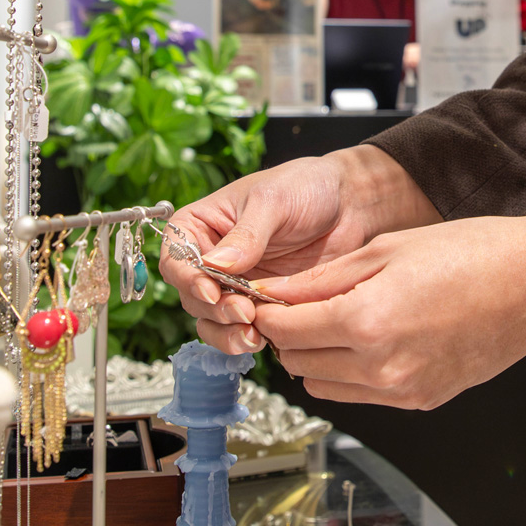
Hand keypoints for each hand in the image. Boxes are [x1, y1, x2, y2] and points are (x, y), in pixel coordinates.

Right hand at [159, 145, 438, 354]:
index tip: (211, 291)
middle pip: (193, 297)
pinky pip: (243, 330)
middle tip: (243, 312)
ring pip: (213, 320)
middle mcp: (211, 259)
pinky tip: (265, 340)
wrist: (350, 205)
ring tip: (252, 336)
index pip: (176, 259)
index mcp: (201, 226)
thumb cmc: (306, 186)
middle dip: (214, 310)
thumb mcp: (273, 201)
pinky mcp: (261, 305)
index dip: (187, 279)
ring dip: (227, 333)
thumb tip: (215, 265)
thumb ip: (246, 235)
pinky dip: (247, 339)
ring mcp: (235, 284)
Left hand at [249, 193, 525, 406]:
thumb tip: (270, 294)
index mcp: (367, 320)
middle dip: (290, 332)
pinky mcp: (420, 401)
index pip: (283, 328)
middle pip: (296, 361)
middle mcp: (380, 366)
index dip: (267, 309)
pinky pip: (360, 395)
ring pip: (322, 385)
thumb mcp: (386, 250)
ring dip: (317, 355)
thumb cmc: (471, 252)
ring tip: (339, 317)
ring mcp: (402, 391)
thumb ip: (322, 280)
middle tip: (302, 301)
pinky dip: (350, 371)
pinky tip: (372, 336)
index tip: (266, 293)